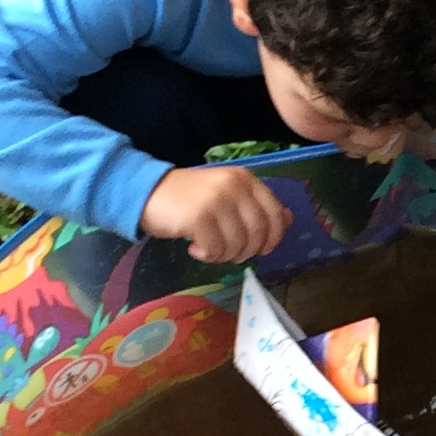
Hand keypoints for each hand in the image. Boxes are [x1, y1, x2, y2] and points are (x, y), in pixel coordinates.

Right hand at [140, 163, 290, 263]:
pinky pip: (215, 250)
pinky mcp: (198, 217)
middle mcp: (234, 186)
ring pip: (238, 244)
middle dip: (247, 250)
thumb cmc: (189, 197)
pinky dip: (206, 255)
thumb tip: (289, 219)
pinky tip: (194, 247)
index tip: (261, 249)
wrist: (147, 191)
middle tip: (229, 253)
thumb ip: (257, 206)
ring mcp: (216, 200)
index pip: (275, 214)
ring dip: (224, 255)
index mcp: (245, 179)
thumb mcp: (228, 196)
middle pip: (258, 233)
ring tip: (209, 248)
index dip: (273, 237)